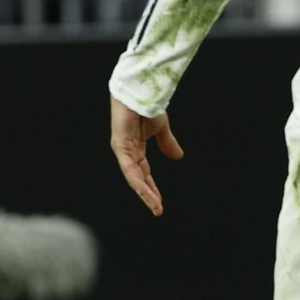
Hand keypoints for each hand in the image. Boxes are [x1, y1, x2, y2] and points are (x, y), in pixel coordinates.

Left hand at [110, 95, 183, 216]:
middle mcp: (127, 152)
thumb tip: (178, 157)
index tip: (160, 203)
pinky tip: (145, 192)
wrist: (140, 89)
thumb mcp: (161, 128)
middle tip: (158, 210)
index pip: (143, 174)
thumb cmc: (147, 105)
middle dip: (148, 195)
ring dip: (144, 192)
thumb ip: (167, 143)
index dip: (151, 189)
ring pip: (133, 178)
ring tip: (155, 206)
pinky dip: (137, 181)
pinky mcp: (120, 146)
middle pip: (138, 179)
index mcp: (135, 149)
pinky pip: (129, 168)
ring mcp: (122, 150)